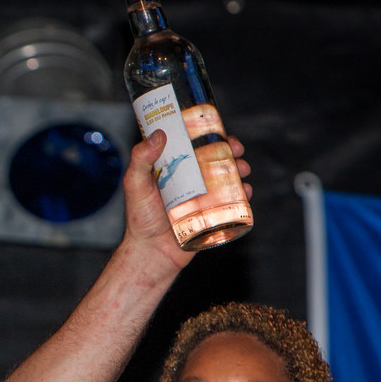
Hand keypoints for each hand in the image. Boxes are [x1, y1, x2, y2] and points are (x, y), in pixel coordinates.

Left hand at [118, 131, 250, 271]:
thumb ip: (140, 159)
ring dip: (240, 169)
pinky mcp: (213, 214)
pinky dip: (243, 193)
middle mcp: (190, 180)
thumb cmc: (140, 219)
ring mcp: (203, 197)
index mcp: (173, 169)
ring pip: (227, 177)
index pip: (193, 145)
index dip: (208, 134)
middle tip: (236, 149)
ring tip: (242, 169)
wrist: (152, 252)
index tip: (217, 129)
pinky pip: (233, 201)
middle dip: (231, 150)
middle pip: (215, 158)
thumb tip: (159, 134)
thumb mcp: (135, 185)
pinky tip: (245, 190)